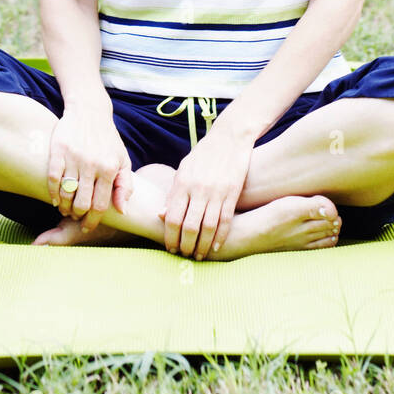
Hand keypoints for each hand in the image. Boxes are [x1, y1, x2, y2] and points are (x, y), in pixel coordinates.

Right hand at [46, 107, 132, 232]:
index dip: (92, 221)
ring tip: (65, 209)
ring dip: (64, 207)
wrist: (90, 112)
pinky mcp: (59, 150)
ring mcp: (75, 157)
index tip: (87, 227)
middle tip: (75, 216)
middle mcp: (92, 164)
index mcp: (109, 168)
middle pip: (82, 203)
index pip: (100, 205)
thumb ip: (125, 186)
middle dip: (78, 215)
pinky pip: (53, 178)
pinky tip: (55, 198)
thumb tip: (122, 211)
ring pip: (66, 193)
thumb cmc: (108, 140)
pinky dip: (52, 192)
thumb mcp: (123, 160)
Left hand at [158, 130, 253, 260]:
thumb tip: (160, 214)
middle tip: (184, 255)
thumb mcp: (183, 169)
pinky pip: (225, 220)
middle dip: (185, 245)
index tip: (170, 247)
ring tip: (198, 255)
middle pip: (189, 226)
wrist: (230, 137)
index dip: (170, 236)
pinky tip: (215, 247)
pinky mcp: (232, 193)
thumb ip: (173, 192)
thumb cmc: (203, 154)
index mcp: (183, 183)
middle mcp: (198, 189)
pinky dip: (220, 236)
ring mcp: (217, 192)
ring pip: (208, 227)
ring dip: (202, 245)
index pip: (172, 217)